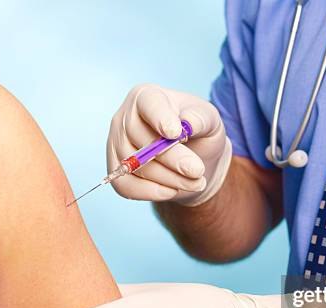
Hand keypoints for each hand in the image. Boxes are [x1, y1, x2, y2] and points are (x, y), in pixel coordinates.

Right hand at [107, 84, 231, 205]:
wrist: (192, 158)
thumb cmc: (199, 132)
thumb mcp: (209, 121)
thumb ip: (201, 119)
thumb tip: (188, 124)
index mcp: (147, 96)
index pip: (149, 104)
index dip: (161, 118)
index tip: (176, 133)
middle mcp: (125, 117)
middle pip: (143, 140)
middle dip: (174, 159)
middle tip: (198, 171)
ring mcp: (116, 144)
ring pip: (137, 166)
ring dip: (170, 179)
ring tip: (195, 181)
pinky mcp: (116, 170)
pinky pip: (126, 186)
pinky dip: (152, 192)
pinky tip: (173, 190)